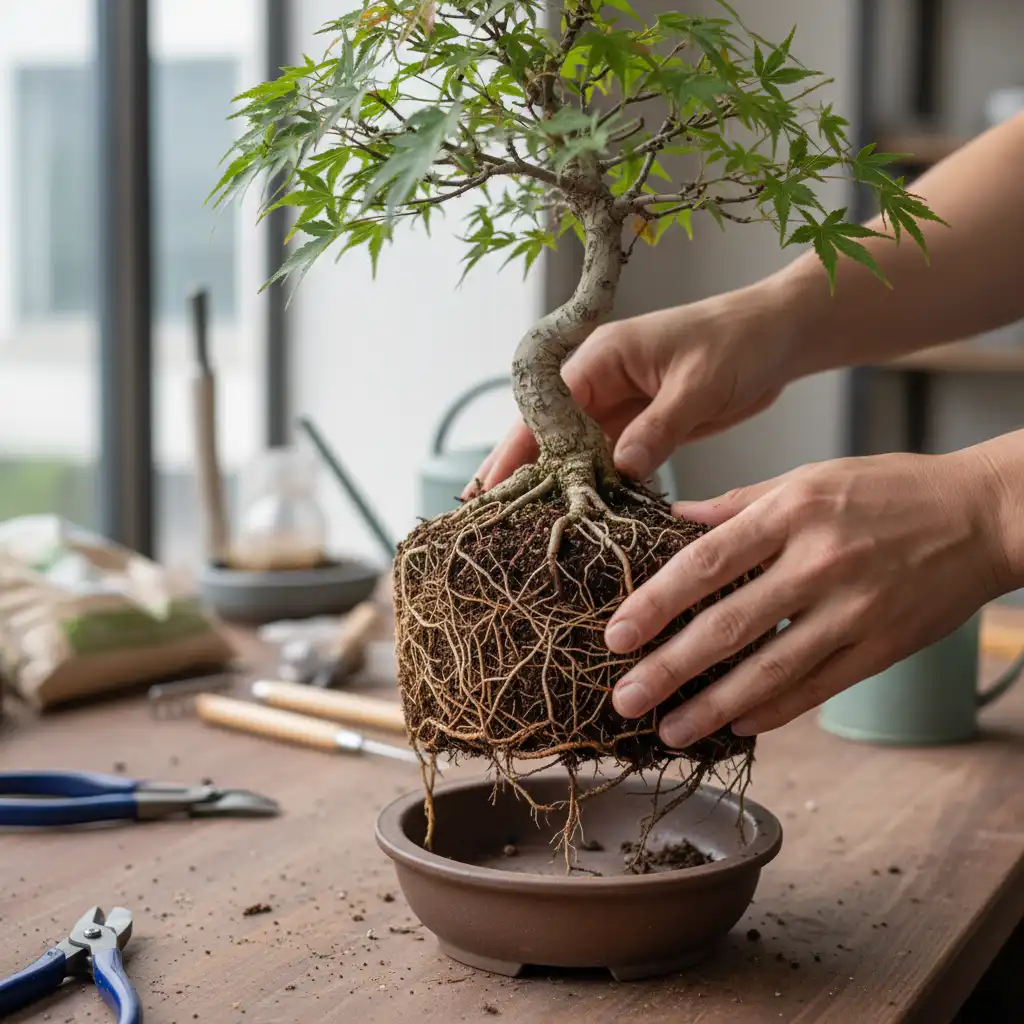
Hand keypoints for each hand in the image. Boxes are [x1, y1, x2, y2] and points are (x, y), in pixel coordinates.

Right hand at [463, 281, 794, 495]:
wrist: (780, 336)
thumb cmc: (739, 342)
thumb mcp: (697, 385)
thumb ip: (657, 427)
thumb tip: (619, 469)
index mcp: (603, 357)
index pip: (547, 408)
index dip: (517, 448)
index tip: (493, 486)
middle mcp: (602, 381)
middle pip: (551, 432)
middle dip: (523, 471)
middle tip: (491, 515)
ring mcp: (622, 406)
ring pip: (578, 451)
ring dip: (559, 484)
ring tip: (528, 525)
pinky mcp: (644, 426)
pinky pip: (611, 460)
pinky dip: (599, 485)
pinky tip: (584, 514)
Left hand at [604, 450, 1011, 745]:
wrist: (987, 515)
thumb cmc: (890, 489)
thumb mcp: (811, 477)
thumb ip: (742, 502)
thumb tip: (679, 518)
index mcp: (791, 511)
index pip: (705, 563)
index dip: (654, 603)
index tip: (616, 635)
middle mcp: (818, 561)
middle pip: (727, 625)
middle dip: (668, 668)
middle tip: (624, 700)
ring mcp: (854, 608)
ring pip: (770, 669)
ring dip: (712, 706)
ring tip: (669, 730)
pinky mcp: (884, 645)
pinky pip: (819, 686)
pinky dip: (774, 710)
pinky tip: (737, 725)